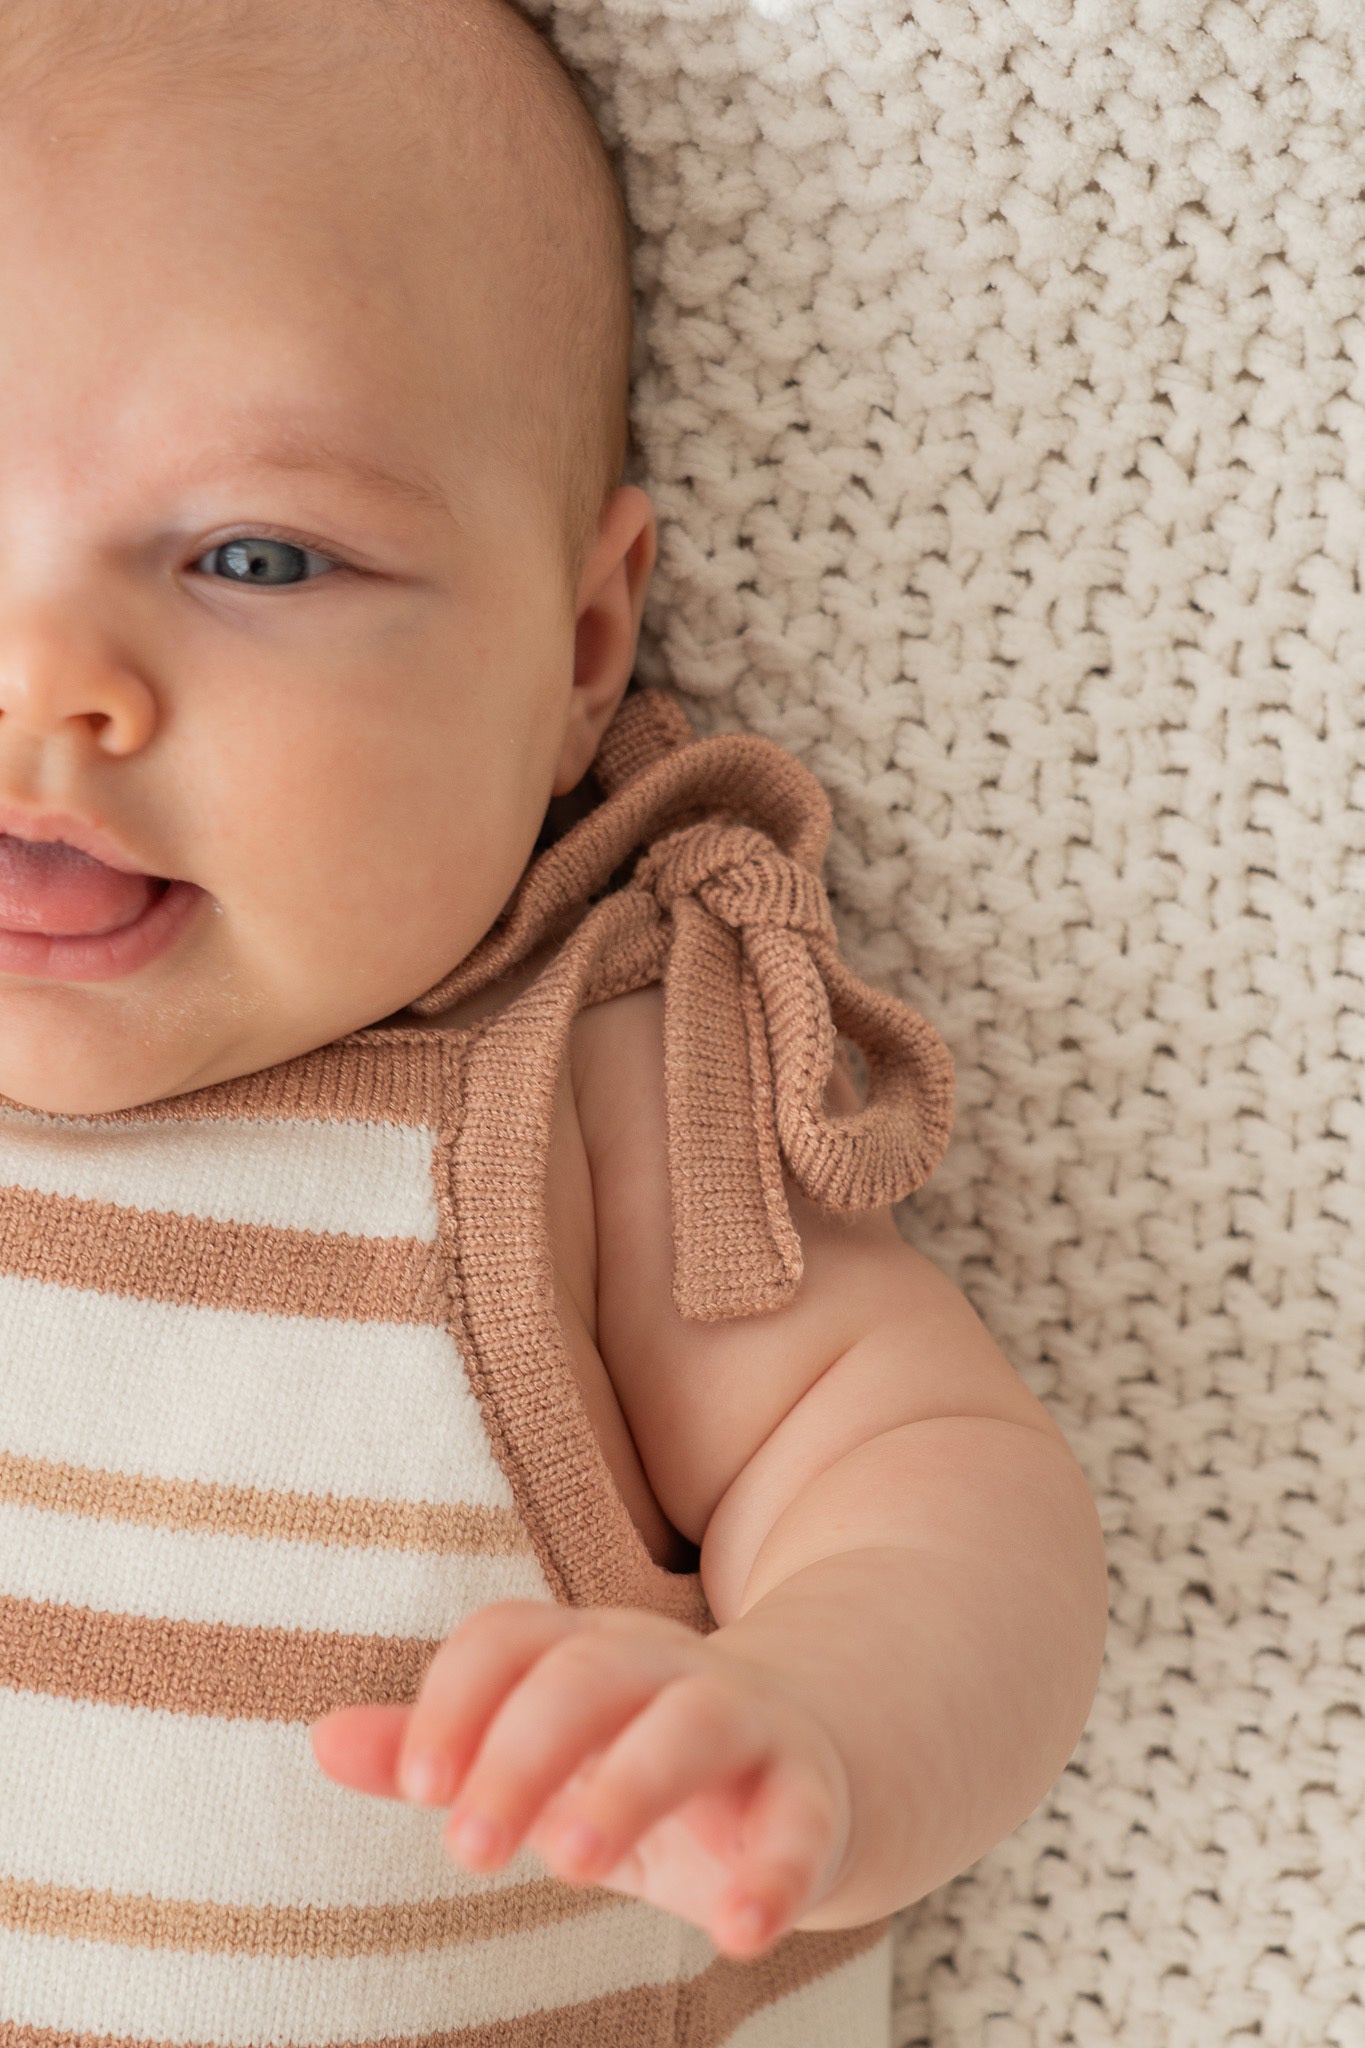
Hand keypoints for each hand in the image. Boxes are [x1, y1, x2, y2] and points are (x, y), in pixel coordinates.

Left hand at [309, 1601, 852, 1958]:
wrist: (820, 1747)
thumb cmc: (641, 1759)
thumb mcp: (542, 1756)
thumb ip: (441, 1746)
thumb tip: (318, 1739)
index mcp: (584, 1653)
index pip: (510, 1638)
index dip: (457, 1700)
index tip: (417, 1786)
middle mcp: (661, 1669)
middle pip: (589, 1673)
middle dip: (522, 1751)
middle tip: (468, 1850)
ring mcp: (745, 1721)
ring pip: (692, 1723)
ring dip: (630, 1785)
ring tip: (571, 1864)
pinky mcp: (812, 1790)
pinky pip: (800, 1818)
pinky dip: (774, 1872)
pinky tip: (739, 1932)